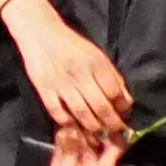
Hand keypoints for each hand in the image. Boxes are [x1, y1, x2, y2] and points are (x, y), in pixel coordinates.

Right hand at [0, 0, 133, 152]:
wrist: (40, 32)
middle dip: (111, 124)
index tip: (124, 115)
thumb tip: (124, 101)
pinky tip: (75, 126)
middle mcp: (79, 73)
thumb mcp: (96, 55)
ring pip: (81, 114)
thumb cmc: (71, 45)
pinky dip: (68, 123)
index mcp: (95, 63)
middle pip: (100, 107)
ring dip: (93, 128)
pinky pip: (58, 113)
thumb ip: (111, 77)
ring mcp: (61, 83)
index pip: (114, 92)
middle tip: (114, 131)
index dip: (122, 108)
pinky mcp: (44, 89)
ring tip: (98, 133)